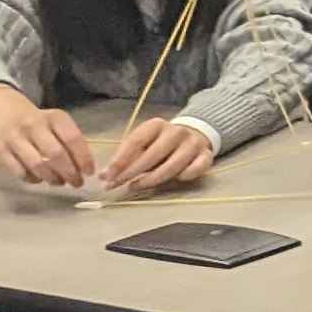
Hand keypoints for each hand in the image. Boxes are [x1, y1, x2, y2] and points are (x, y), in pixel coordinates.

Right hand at [0, 89, 95, 186]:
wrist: (2, 110)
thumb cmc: (37, 120)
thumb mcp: (56, 121)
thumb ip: (69, 139)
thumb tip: (83, 166)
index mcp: (54, 117)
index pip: (72, 138)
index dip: (83, 158)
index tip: (89, 172)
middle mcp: (34, 125)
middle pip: (55, 154)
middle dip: (69, 172)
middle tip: (77, 182)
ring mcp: (15, 138)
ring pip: (37, 164)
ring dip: (52, 178)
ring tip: (60, 182)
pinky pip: (19, 171)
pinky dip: (32, 179)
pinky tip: (40, 179)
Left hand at [98, 118, 214, 192]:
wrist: (193, 135)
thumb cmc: (160, 144)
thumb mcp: (142, 144)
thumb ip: (125, 158)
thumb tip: (104, 176)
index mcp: (156, 125)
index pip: (136, 142)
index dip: (119, 160)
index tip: (106, 176)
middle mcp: (176, 131)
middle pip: (153, 154)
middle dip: (132, 172)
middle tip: (116, 185)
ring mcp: (193, 143)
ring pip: (173, 165)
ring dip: (152, 179)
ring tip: (136, 186)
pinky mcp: (206, 155)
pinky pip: (195, 170)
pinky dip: (184, 176)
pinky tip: (174, 180)